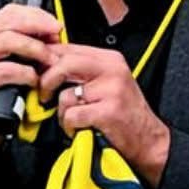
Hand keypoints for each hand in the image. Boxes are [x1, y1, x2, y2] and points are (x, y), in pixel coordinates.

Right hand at [0, 4, 61, 152]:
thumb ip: (29, 44)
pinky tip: (35, 81)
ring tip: (49, 61)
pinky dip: (26, 74)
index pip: (10, 11)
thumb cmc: (4, 93)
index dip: (36, 15)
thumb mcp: (17, 62)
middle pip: (9, 21)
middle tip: (57, 37)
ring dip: (35, 49)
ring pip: (7, 41)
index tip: (56, 25)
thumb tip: (54, 32)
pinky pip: (6, 70)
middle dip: (38, 27)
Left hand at [39, 44, 170, 187]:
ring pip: (65, 94)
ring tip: (73, 120)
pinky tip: (79, 129)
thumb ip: (81, 72)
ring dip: (62, 113)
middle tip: (44, 96)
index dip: (46, 61)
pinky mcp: (108, 111)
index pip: (67, 48)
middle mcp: (112, 69)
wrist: (149, 141)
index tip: (38, 75)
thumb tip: (45, 65)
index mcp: (110, 59)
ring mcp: (111, 90)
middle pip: (63, 63)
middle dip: (46, 81)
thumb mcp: (106, 84)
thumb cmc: (124, 115)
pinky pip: (72, 115)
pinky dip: (70, 126)